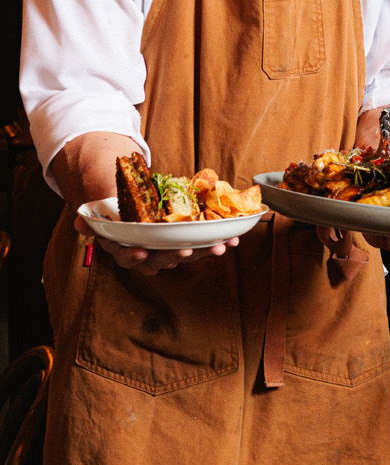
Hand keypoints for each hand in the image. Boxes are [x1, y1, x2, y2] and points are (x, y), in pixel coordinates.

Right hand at [76, 213, 238, 276]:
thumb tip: (79, 222)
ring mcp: (169, 250)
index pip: (127, 257)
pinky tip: (235, 238)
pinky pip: (203, 244)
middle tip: (187, 252)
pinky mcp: (187, 242)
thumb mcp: (101, 213)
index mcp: (126, 248)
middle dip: (175, 256)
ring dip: (204, 251)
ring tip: (221, 246)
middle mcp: (149, 254)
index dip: (133, 257)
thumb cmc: (118, 211)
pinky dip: (219, 241)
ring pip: (187, 254)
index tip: (140, 253)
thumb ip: (91, 219)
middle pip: (161, 259)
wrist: (131, 205)